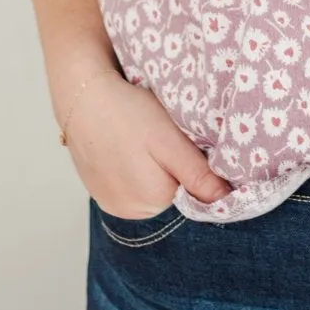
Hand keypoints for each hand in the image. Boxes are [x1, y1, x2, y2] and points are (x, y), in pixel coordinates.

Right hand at [60, 69, 234, 215]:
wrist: (82, 96)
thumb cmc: (127, 112)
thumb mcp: (169, 139)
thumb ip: (198, 174)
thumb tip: (226, 200)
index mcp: (155, 200)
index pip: (194, 194)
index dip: (198, 169)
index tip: (189, 144)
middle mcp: (133, 212)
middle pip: (172, 196)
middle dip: (177, 171)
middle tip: (168, 139)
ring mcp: (113, 205)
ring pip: (152, 193)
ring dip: (156, 173)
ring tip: (146, 143)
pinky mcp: (101, 194)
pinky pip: (131, 191)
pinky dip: (136, 173)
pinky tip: (131, 150)